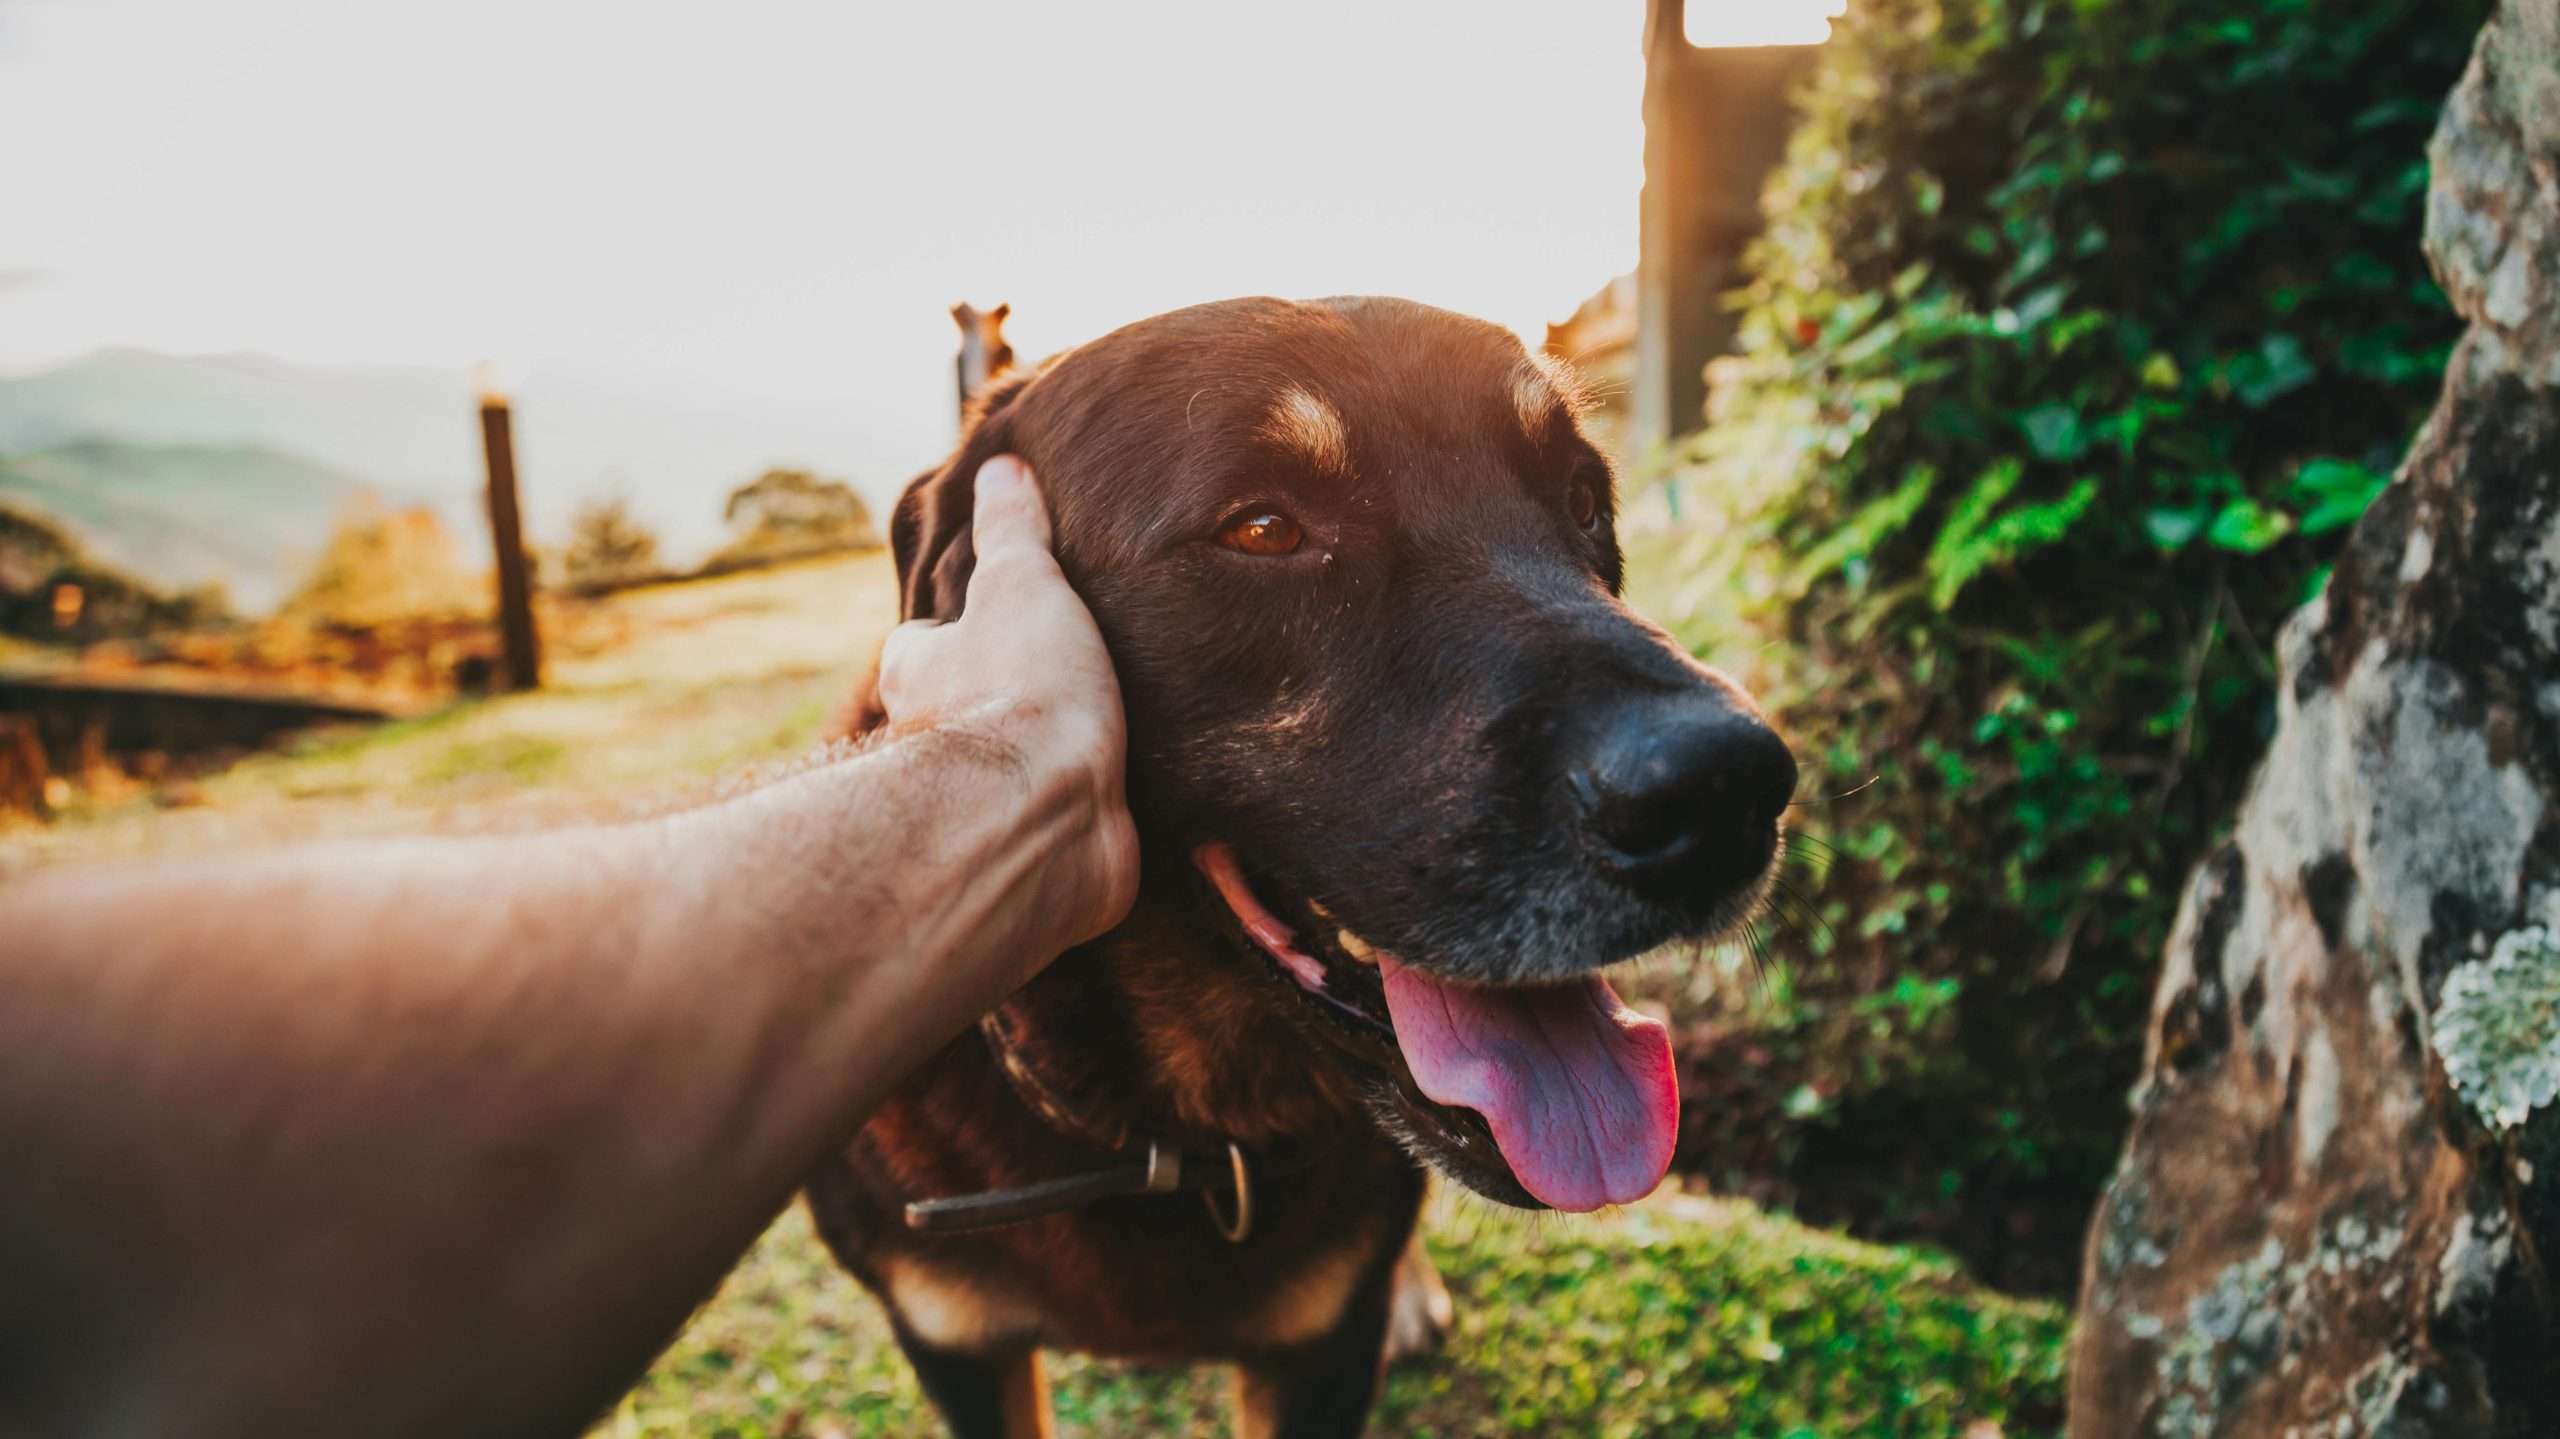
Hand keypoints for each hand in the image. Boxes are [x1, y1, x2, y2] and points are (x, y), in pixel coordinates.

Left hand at [873, 455, 1139, 956]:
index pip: (922, 644)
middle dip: (997, 701)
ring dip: (1045, 763)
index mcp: (918, 676)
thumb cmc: (1022, 692)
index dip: (955, 629)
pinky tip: (1131, 800)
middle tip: (1060, 676)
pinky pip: (1063, 829)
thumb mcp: (1021, 584)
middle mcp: (933, 749)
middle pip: (958, 713)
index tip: (998, 616)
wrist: (1049, 817)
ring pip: (1008, 776)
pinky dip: (1087, 817)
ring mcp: (986, 809)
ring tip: (1110, 734)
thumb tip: (1002, 465)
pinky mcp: (1037, 859)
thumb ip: (1013, 529)